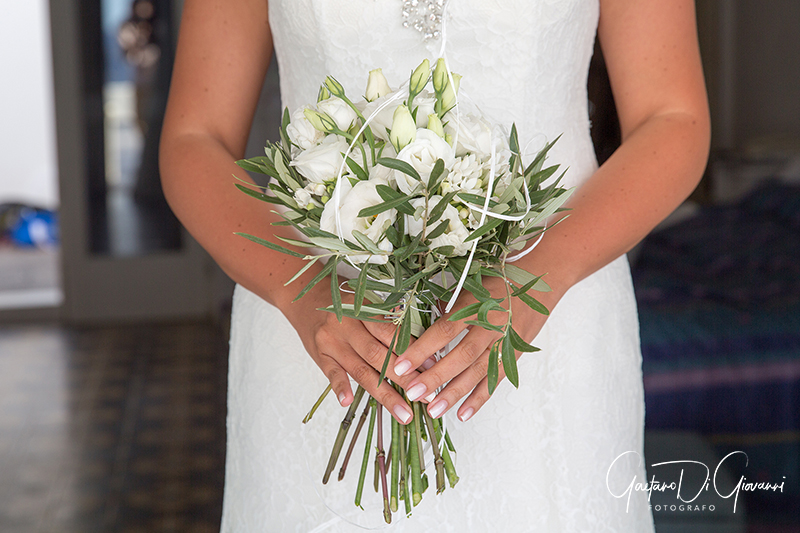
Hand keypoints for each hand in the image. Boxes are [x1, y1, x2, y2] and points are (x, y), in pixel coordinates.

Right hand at [281, 277, 433, 424]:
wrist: (304, 296)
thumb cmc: (343, 300)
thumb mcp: (367, 301)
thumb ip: (389, 320)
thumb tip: (422, 345)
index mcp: (364, 309)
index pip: (392, 334)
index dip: (413, 352)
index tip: (434, 369)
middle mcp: (348, 326)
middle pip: (380, 356)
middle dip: (405, 379)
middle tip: (427, 398)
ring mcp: (332, 341)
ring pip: (361, 370)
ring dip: (384, 395)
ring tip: (404, 413)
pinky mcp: (319, 355)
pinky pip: (331, 373)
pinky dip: (340, 387)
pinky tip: (348, 402)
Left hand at [391, 275, 562, 421]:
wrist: (538, 284)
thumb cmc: (495, 283)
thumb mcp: (467, 286)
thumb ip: (443, 306)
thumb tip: (415, 322)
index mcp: (475, 305)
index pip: (444, 330)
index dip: (421, 349)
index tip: (400, 365)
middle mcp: (491, 325)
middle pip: (461, 356)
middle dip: (435, 377)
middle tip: (413, 394)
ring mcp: (505, 342)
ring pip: (478, 372)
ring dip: (455, 393)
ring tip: (434, 411)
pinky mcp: (515, 355)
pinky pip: (496, 380)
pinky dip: (480, 398)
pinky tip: (463, 413)